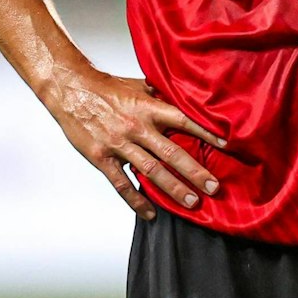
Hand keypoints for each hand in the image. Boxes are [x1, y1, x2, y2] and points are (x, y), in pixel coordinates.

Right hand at [44, 69, 226, 220]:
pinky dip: (136, 200)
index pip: (184, 121)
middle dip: (195, 172)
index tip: (225, 146)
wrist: (71, 90)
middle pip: (171, 152)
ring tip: (191, 202)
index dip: (206, 134)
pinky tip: (151, 212)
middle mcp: (137, 127)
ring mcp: (119, 145)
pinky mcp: (102, 158)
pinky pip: (122, 184)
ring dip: (172, 188)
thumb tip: (187, 96)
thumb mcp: (139, 85)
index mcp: (149, 107)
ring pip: (151, 171)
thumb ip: (162, 95)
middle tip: (214, 187)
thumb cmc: (108, 87)